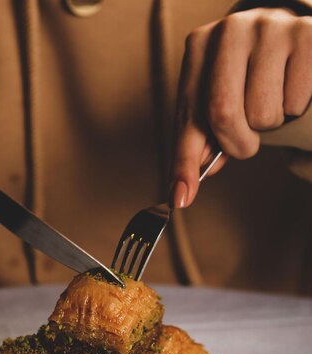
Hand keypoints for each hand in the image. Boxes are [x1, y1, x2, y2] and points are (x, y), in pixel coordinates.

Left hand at [170, 8, 311, 207]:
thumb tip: (183, 188)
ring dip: (268, 125)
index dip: (183, 161)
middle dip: (235, 144)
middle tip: (244, 145)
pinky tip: (291, 88)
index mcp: (200, 46)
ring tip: (271, 101)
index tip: (180, 198)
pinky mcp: (307, 37)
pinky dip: (294, 110)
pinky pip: (295, 104)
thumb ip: (199, 140)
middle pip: (223, 114)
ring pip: (263, 114)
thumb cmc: (245, 77)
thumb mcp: (215, 101)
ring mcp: (271, 30)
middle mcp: (232, 30)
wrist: (287, 39)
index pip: (188, 116)